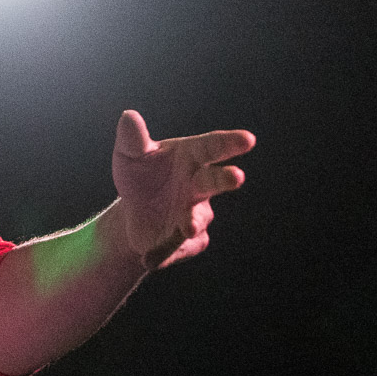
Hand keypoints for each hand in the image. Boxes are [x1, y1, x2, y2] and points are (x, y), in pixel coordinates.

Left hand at [111, 110, 254, 270]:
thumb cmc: (140, 176)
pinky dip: (169, 253)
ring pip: (198, 218)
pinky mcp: (188, 241)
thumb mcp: (130, 156)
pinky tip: (155, 259)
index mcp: (190, 158)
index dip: (229, 143)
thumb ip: (132, 139)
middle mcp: (199, 185)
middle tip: (237, 176)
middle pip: (214, 180)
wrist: (132, 213)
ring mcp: (196, 213)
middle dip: (225, 178)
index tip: (247, 139)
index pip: (211, 147)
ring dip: (194, 222)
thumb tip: (128, 116)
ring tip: (187, 227)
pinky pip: (181, 248)